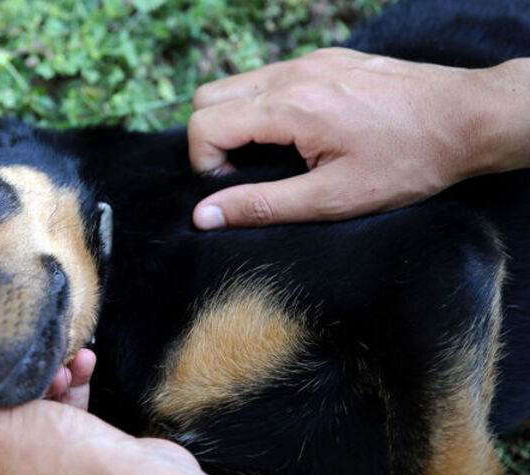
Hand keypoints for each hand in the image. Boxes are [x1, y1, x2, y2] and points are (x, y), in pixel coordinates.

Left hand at [0, 349, 291, 474]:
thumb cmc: (70, 466)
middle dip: (6, 385)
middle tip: (19, 365)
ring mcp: (44, 470)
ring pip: (29, 413)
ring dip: (44, 381)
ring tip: (59, 364)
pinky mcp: (76, 455)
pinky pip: (62, 415)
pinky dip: (70, 390)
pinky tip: (82, 365)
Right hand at [188, 48, 529, 228]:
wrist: (469, 118)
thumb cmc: (409, 161)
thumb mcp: (334, 198)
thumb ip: (262, 205)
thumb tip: (205, 215)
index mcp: (291, 107)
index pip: (205, 123)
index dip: (206, 164)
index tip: (235, 187)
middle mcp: (293, 74)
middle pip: (209, 96)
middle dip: (212, 138)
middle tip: (245, 172)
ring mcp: (310, 60)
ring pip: (237, 83)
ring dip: (237, 121)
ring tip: (274, 155)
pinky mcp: (327, 59)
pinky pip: (270, 76)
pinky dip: (264, 105)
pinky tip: (300, 133)